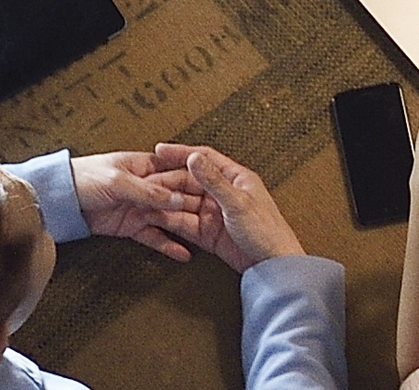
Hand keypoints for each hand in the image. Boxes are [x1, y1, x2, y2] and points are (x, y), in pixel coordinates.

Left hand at [72, 150, 207, 260]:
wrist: (58, 200)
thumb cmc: (85, 180)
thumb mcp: (119, 181)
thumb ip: (148, 191)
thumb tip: (177, 198)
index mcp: (145, 167)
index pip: (177, 172)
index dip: (195, 180)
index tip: (216, 190)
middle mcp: (146, 187)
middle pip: (177, 197)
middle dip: (196, 206)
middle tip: (219, 218)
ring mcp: (139, 208)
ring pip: (169, 218)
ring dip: (186, 228)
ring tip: (208, 238)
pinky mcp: (131, 226)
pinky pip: (154, 237)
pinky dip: (168, 246)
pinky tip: (184, 254)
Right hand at [155, 143, 308, 270]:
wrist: (272, 266)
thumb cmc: (267, 232)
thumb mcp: (238, 203)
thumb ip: (214, 181)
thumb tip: (194, 158)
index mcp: (236, 178)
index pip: (204, 158)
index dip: (180, 153)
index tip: (159, 151)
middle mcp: (223, 193)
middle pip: (189, 181)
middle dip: (167, 181)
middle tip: (146, 183)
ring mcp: (214, 213)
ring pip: (183, 202)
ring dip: (165, 202)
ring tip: (145, 201)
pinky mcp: (208, 232)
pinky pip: (184, 223)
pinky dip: (170, 221)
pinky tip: (156, 218)